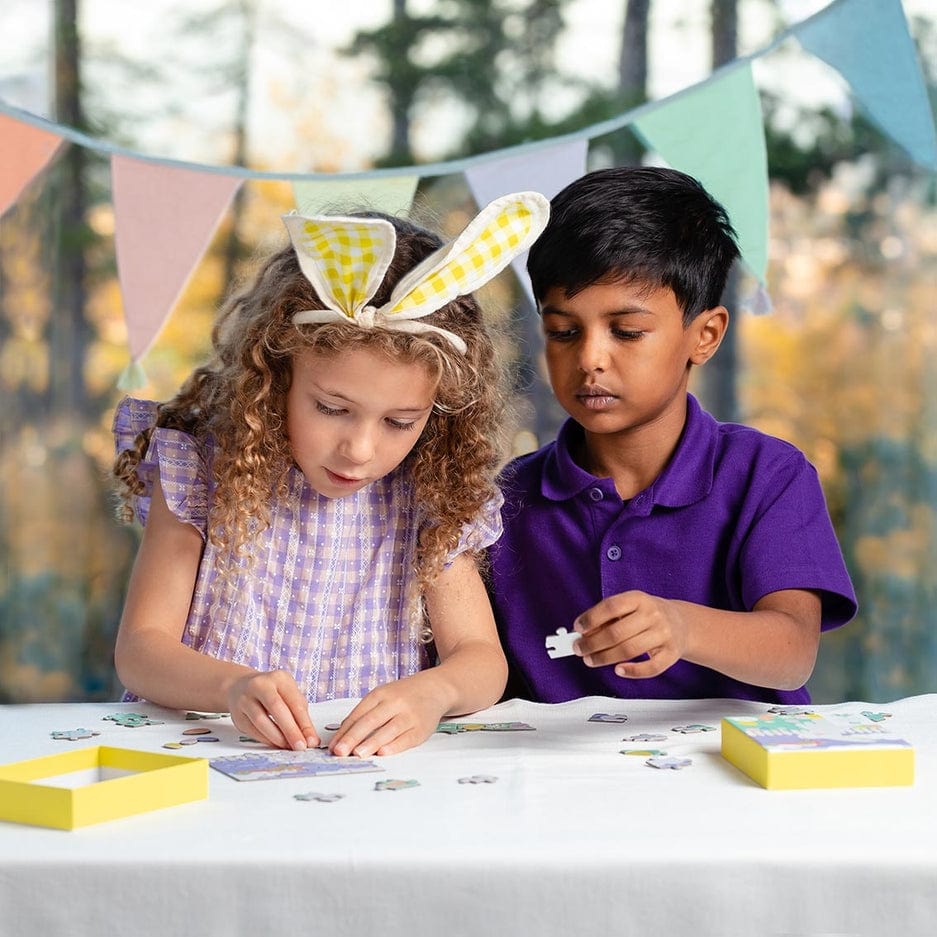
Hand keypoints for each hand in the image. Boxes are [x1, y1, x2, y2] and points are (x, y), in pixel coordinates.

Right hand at [226, 669, 319, 750]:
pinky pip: (252, 731)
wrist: (240, 687)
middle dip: (290, 731)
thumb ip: (299, 714)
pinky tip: (276, 744)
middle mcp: (260, 685)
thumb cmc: (272, 692)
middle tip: (300, 746)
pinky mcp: (237, 715)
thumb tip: (310, 738)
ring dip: (277, 738)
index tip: (312, 740)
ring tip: (288, 747)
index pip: (294, 702)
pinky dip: (266, 740)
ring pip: (261, 721)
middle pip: (276, 709)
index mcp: (279, 678)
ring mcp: (245, 699)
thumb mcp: (288, 694)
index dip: (304, 723)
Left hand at [329, 675, 446, 757]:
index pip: (358, 714)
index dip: (344, 731)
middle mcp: (394, 702)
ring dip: (371, 743)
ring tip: (357, 754)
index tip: (333, 746)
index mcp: (380, 694)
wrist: (436, 688)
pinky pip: (407, 738)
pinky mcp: (422, 727)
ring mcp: (409, 715)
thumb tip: (343, 735)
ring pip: (388, 730)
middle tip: (339, 751)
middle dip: (353, 737)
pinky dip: (395, 746)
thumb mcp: (383, 696)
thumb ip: (365, 713)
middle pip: (370, 721)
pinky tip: (384, 752)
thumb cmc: (404, 695)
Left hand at [573, 591, 689, 678]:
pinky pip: (651, 667)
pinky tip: (618, 670)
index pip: (611, 607)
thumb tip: (584, 634)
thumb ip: (607, 619)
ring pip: (629, 650)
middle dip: (592, 643)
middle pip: (617, 632)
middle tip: (579, 649)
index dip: (591, 618)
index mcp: (639, 599)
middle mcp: (653, 615)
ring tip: (590, 660)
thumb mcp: (628, 608)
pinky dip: (632, 671)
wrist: (681, 622)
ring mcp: (664, 634)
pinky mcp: (671, 654)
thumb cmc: (648, 615)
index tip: (578, 628)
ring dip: (605, 658)